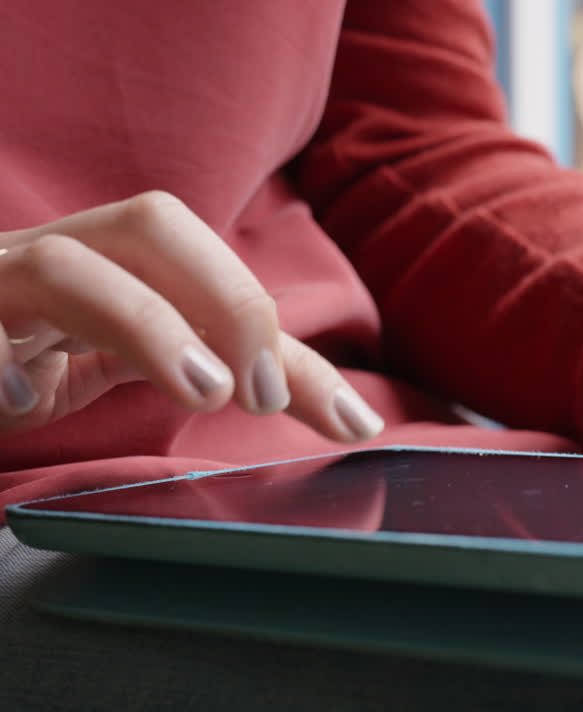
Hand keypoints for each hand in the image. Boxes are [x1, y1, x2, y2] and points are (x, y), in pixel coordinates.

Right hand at [0, 191, 383, 441]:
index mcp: (120, 262)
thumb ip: (211, 364)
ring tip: (202, 391)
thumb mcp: (126, 359)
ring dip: (144, 323)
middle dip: (228, 301)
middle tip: (263, 394)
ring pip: (63, 264)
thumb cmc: (27, 352)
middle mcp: (64, 255)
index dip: (296, 351)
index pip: (225, 282)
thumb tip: (323, 398)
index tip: (357, 422)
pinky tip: (26, 398)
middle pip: (154, 226)